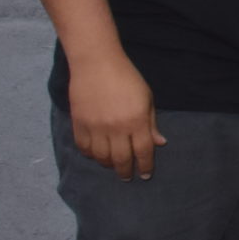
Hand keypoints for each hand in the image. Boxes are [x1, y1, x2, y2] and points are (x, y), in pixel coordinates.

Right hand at [72, 53, 162, 179]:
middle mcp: (116, 128)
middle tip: (128, 176)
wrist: (96, 63)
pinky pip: (84, 147)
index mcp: (136, 121)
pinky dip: (90, 155)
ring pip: (101, 157)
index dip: (145, 166)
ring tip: (113, 166)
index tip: (146, 174)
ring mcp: (95, 127)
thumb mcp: (147, 98)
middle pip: (121, 159)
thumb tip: (159, 143)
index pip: (143, 151)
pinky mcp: (79, 123)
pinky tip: (96, 155)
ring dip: (108, 165)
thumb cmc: (127, 78)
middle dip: (126, 171)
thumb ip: (151, 123)